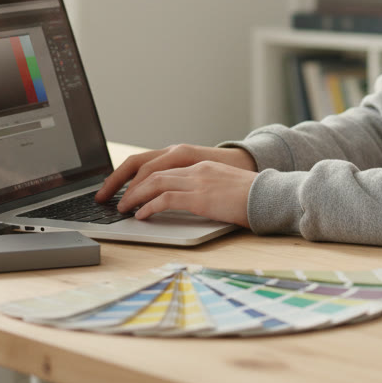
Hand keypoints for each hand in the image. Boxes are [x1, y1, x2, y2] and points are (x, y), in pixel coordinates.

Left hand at [96, 143, 255, 210]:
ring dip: (133, 197)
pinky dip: (148, 207)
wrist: (270, 196)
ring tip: (122, 209)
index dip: (136, 177)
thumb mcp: (222, 188)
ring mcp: (197, 181)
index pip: (159, 166)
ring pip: (153, 183)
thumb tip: (179, 203)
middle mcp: (195, 169)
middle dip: (126, 185)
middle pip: (150, 171)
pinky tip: (141, 216)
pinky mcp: (200, 197)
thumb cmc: (251, 197)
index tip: (122, 189)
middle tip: (111, 199)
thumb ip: (201, 189)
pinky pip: (165, 199)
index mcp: (200, 165)